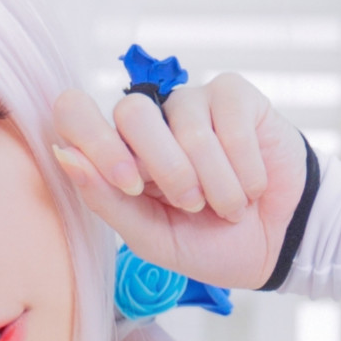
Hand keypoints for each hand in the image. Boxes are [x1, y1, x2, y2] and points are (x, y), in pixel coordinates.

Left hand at [48, 71, 308, 295]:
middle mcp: (149, 121)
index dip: (97, 143)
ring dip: (215, 182)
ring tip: (230, 206)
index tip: (131, 184)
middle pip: (132, 113)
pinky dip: (245, 168)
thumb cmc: (208, 243)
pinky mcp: (233, 95)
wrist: (276, 245)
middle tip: (192, 204)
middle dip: (167, 170)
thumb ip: (105, 199)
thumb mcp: (150, 237)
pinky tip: (254, 186)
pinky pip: (230, 122)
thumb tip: (65, 156)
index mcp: (117, 153)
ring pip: (187, 124)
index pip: (74, 111)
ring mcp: (191, 103)